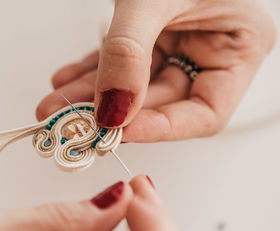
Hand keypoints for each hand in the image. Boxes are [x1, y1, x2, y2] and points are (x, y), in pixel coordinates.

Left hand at [36, 0, 275, 142]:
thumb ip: (130, 53)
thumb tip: (111, 110)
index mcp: (239, 46)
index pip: (205, 113)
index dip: (161, 128)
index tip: (118, 130)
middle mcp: (211, 50)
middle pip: (160, 101)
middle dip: (111, 112)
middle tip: (71, 123)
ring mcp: (180, 42)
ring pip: (134, 84)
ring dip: (92, 96)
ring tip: (54, 106)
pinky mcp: (152, 35)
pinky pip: (121, 62)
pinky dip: (92, 72)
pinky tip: (66, 81)